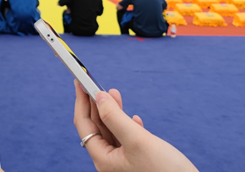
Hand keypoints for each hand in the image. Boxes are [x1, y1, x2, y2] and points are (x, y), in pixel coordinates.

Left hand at [73, 80, 197, 171]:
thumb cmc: (165, 171)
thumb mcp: (137, 140)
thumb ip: (115, 117)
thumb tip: (99, 97)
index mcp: (104, 160)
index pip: (85, 126)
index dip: (82, 102)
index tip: (80, 81)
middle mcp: (110, 162)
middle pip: (97, 128)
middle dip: (97, 105)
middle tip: (95, 83)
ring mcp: (124, 162)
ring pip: (112, 132)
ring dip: (113, 112)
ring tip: (115, 93)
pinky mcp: (139, 162)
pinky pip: (126, 140)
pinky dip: (128, 125)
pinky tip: (135, 118)